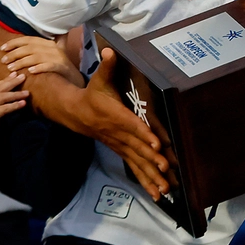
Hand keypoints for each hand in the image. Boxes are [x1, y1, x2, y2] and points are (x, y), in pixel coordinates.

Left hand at [0, 34, 81, 82]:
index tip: (2, 48)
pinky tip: (30, 72)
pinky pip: (49, 65)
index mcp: (48, 43)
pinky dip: (39, 67)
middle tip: (3, 60)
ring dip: (22, 62)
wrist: (76, 80)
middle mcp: (54, 48)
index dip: (15, 42)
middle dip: (15, 53)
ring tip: (11, 68)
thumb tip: (19, 47)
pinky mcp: (63, 67)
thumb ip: (37, 50)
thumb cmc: (58, 68)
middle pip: (31, 47)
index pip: (29, 39)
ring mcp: (59, 57)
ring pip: (37, 56)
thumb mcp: (49, 56)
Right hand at [0, 74, 28, 133]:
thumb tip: (4, 103)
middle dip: (11, 82)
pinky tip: (22, 104)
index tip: (13, 75)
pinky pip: (3, 108)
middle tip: (22, 76)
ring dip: (15, 94)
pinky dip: (14, 106)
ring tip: (26, 93)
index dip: (3, 81)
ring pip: (2, 97)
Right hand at [65, 48, 169, 200]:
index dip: (144, 134)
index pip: (132, 126)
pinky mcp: (122, 152)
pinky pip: (135, 169)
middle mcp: (119, 134)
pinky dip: (147, 182)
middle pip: (138, 149)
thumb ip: (107, 66)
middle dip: (152, 160)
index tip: (157, 143)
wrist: (77, 114)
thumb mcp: (99, 79)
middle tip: (167, 169)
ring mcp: (121, 146)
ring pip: (138, 163)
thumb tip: (110, 50)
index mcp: (116, 116)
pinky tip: (158, 194)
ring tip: (165, 189)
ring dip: (152, 176)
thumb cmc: (93, 95)